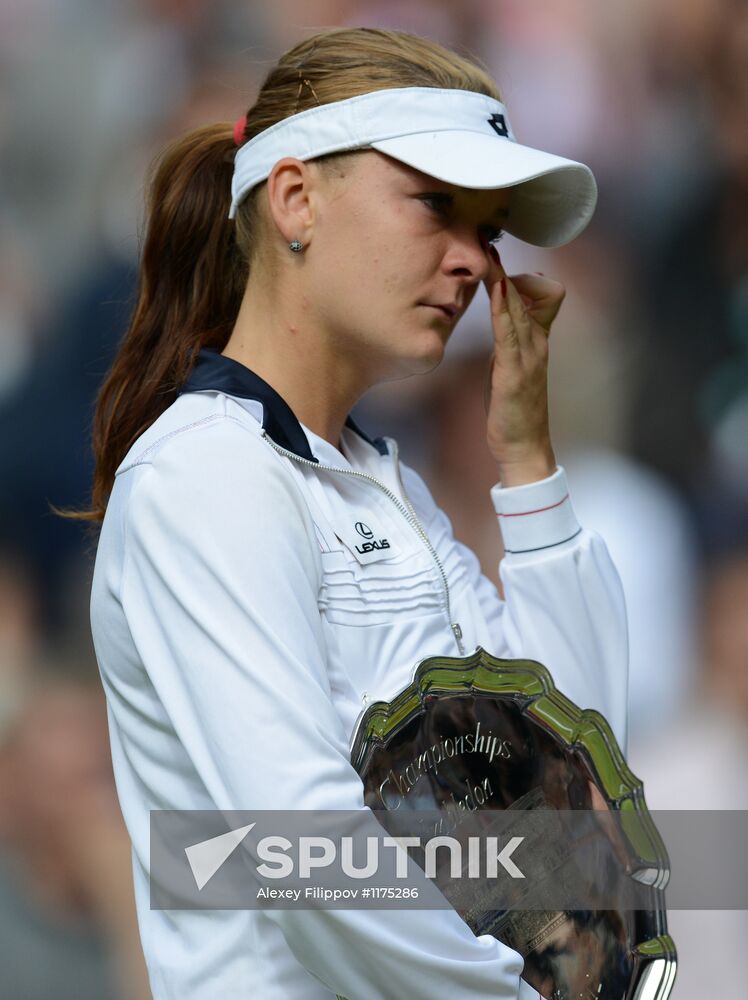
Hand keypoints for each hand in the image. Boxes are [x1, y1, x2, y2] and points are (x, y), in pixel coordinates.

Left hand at [481, 237, 565, 485]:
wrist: (524, 446)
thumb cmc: (514, 407)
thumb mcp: (512, 363)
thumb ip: (512, 336)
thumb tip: (504, 310)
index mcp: (538, 340)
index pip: (545, 292)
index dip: (523, 275)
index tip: (495, 261)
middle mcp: (539, 342)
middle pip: (536, 291)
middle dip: (509, 267)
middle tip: (486, 241)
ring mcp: (530, 356)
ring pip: (522, 307)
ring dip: (504, 279)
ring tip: (488, 256)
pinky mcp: (515, 371)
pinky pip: (511, 332)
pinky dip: (505, 308)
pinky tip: (497, 289)